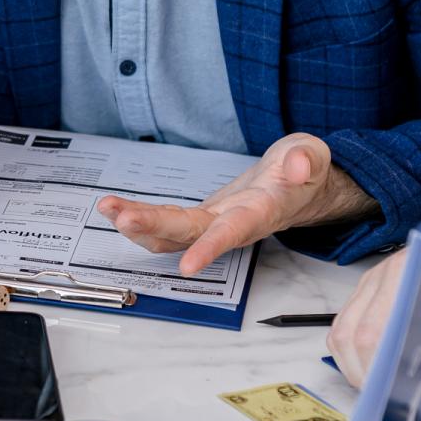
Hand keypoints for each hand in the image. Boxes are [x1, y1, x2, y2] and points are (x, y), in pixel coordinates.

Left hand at [96, 132, 349, 275]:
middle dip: (154, 226)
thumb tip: (297, 167)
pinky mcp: (202, 218)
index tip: (188, 266)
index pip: (234, 231)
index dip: (211, 248)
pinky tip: (115, 210)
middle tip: (121, 217)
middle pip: (190, 232)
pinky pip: (168, 224)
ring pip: (173, 233)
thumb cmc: (302, 171)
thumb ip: (306, 161)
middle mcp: (233, 223)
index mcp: (261, 210)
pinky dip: (141, 218)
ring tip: (107, 208)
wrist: (297, 185)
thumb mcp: (313, 155)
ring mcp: (214, 223)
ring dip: (138, 224)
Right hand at [328, 213, 420, 420]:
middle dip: (374, 382)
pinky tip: (383, 371)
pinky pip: (345, 326)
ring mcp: (375, 279)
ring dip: (360, 371)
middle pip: (356, 338)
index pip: (384, 333)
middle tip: (405, 411)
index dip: (391, 377)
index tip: (410, 408)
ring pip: (343, 334)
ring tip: (394, 394)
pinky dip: (355, 356)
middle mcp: (390, 274)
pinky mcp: (370, 288)